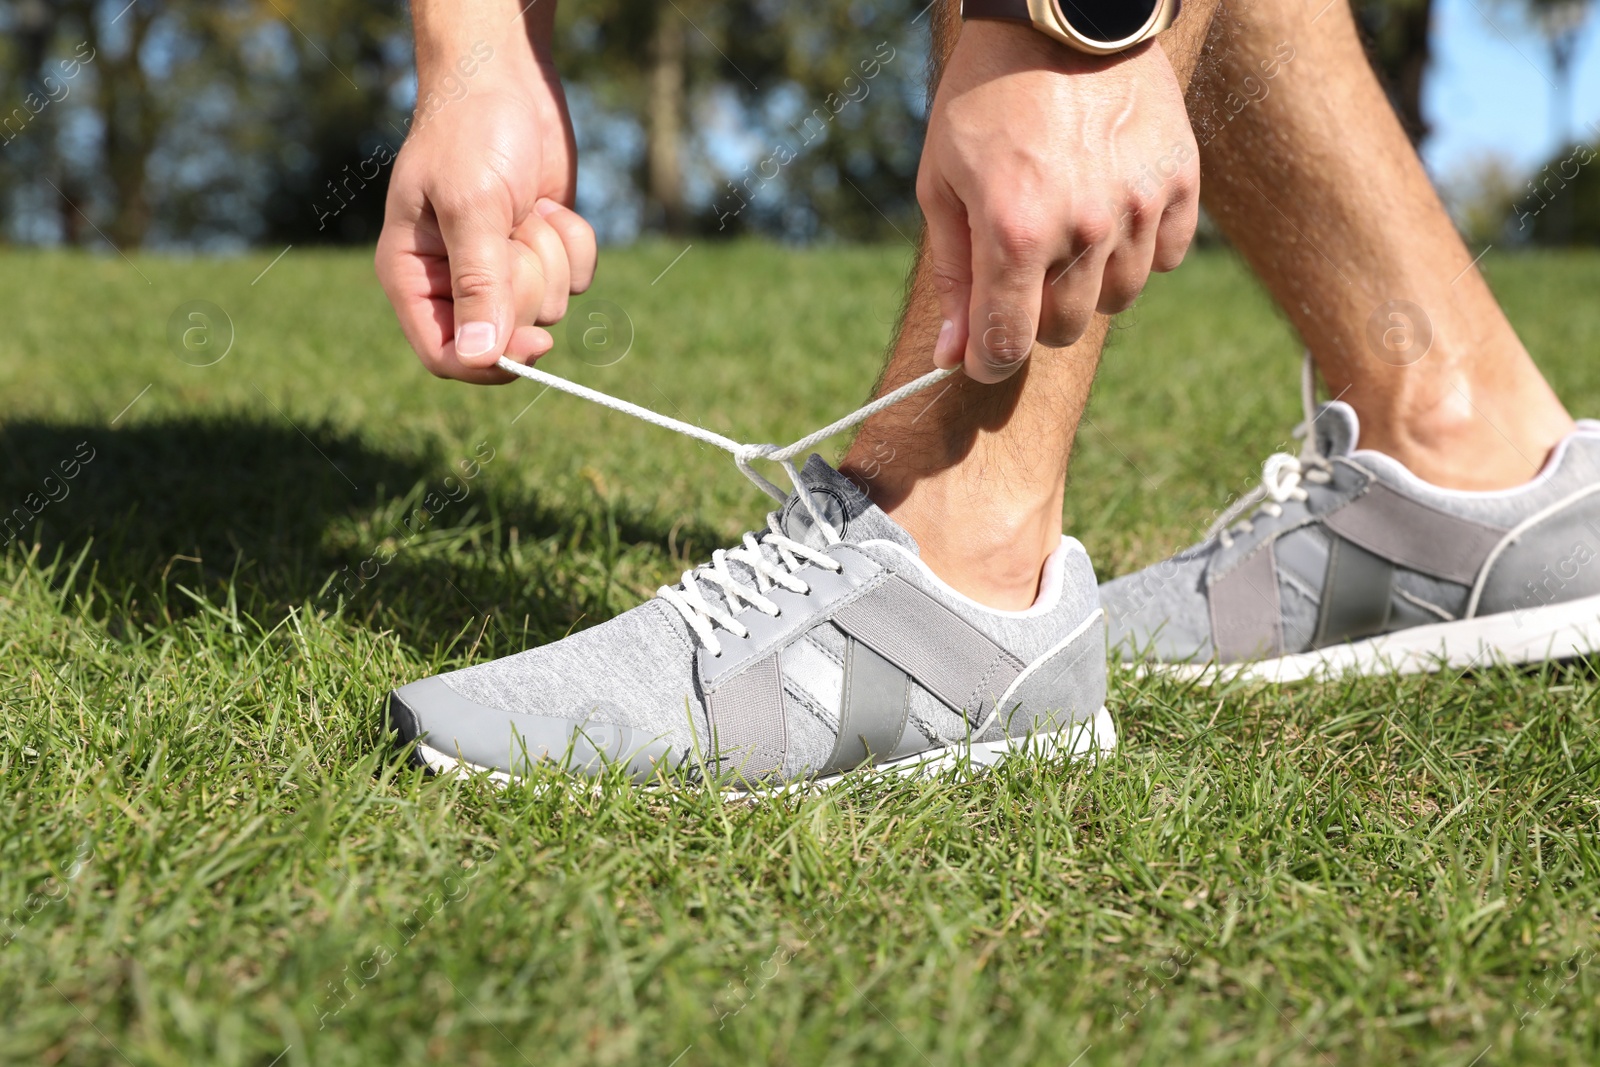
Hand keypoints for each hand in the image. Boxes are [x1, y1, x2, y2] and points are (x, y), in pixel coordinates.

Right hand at [376, 59, 595, 383]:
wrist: (506, 79)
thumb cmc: (471, 133)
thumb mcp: (472, 206)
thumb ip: (478, 285)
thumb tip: (480, 358)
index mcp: (413, 277)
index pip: (444, 354)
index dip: (489, 362)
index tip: (536, 343)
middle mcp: (454, 281)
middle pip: (506, 333)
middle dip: (527, 282)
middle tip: (516, 229)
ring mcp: (502, 268)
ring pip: (549, 306)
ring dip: (551, 254)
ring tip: (526, 207)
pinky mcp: (542, 252)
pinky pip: (577, 280)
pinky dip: (574, 241)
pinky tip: (549, 204)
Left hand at [918, 21, 1198, 382]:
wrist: (1060, 14)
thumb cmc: (985, 98)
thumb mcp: (942, 183)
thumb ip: (953, 276)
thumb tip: (955, 355)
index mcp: (1014, 231)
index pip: (1008, 343)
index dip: (990, 360)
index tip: (983, 355)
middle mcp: (1082, 229)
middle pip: (1064, 328)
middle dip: (1035, 313)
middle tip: (1021, 267)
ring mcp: (1137, 207)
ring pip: (1117, 298)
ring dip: (1087, 281)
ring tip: (1067, 226)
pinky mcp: (1179, 183)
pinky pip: (1164, 258)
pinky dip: (1137, 249)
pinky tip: (1110, 209)